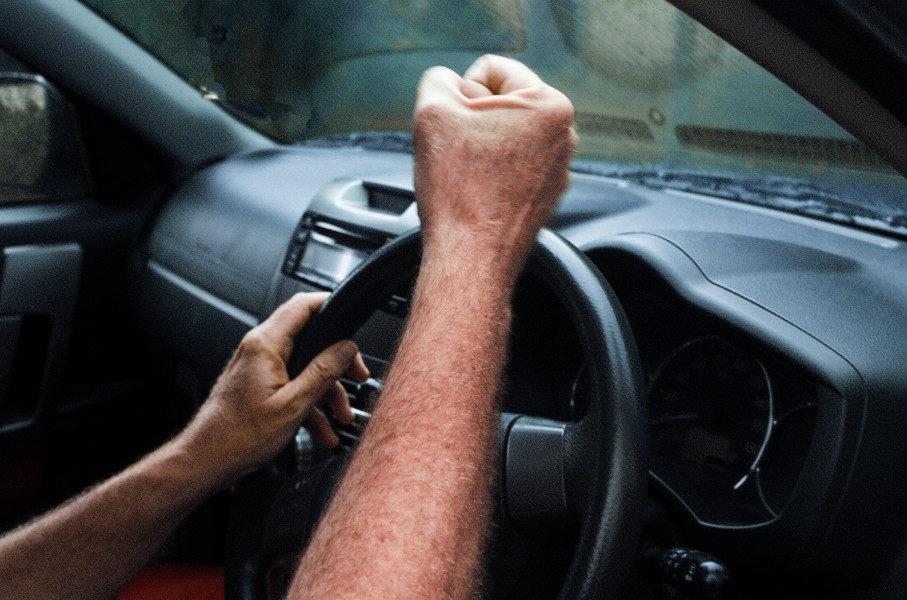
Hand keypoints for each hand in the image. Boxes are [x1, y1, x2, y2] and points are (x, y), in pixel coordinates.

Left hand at [175, 292, 368, 486]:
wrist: (206, 461)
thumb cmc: (237, 437)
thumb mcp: (293, 405)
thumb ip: (322, 372)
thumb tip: (346, 349)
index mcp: (265, 345)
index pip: (302, 306)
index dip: (330, 304)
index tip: (351, 317)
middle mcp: (259, 350)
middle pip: (310, 340)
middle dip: (338, 361)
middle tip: (357, 376)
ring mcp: (258, 367)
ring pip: (304, 367)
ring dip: (326, 392)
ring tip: (341, 417)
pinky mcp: (258, 385)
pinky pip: (292, 385)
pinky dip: (309, 404)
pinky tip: (322, 430)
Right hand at [413, 55, 576, 276]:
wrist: (471, 259)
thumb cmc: (459, 192)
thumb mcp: (432, 111)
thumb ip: (438, 80)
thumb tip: (450, 85)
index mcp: (550, 105)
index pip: (491, 70)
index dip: (460, 93)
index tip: (455, 127)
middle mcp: (565, 136)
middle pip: (501, 103)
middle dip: (472, 121)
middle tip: (458, 154)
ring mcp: (558, 169)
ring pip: (503, 137)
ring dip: (479, 148)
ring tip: (467, 176)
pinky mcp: (545, 197)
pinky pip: (509, 169)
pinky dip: (489, 176)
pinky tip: (476, 194)